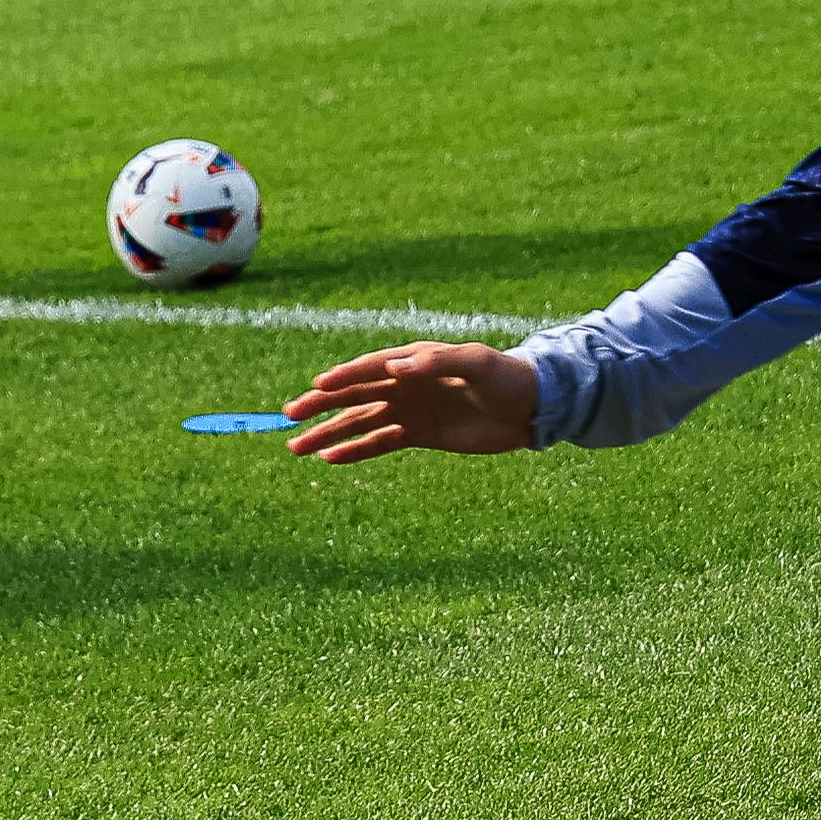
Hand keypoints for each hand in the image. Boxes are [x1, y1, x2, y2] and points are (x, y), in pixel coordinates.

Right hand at [282, 341, 538, 462]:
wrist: (531, 408)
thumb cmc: (506, 377)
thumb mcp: (477, 363)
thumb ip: (438, 362)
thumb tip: (397, 367)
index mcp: (414, 360)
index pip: (370, 368)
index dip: (343, 378)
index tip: (316, 388)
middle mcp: (405, 384)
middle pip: (355, 395)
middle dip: (321, 407)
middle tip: (289, 417)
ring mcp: (410, 410)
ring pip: (360, 422)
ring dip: (329, 433)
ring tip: (298, 447)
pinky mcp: (419, 434)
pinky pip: (380, 442)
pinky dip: (355, 450)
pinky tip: (330, 458)